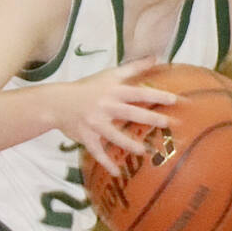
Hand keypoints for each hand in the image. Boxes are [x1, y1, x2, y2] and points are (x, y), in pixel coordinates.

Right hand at [55, 58, 177, 174]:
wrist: (57, 102)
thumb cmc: (87, 87)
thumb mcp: (109, 75)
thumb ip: (133, 68)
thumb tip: (155, 57)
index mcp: (113, 91)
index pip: (138, 92)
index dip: (156, 96)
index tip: (174, 100)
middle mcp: (105, 106)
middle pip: (130, 112)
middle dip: (150, 119)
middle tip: (168, 124)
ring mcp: (95, 123)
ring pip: (114, 135)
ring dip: (129, 144)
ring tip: (144, 151)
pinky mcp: (86, 137)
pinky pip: (98, 152)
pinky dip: (106, 163)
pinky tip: (117, 173)